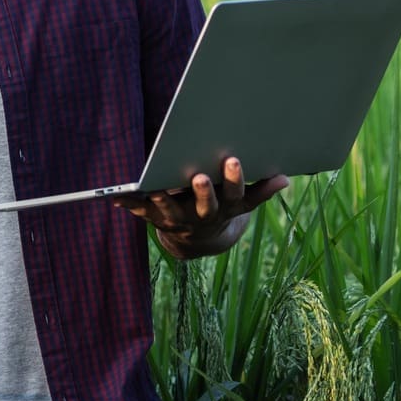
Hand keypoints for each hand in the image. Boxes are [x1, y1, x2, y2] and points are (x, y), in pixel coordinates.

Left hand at [109, 156, 288, 256]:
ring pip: (171, 212)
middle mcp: (203, 216)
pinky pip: (141, 212)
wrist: (199, 240)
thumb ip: (261, 191)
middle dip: (203, 192)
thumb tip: (285, 179)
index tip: (232, 159)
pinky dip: (129, 205)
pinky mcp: (156, 220)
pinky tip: (115, 197)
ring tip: (156, 189)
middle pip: (205, 205)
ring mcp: (179, 220)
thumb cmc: (222, 208)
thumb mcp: (242, 203)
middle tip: (199, 177)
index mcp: (225, 208)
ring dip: (164, 202)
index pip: (234, 194)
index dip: (233, 179)